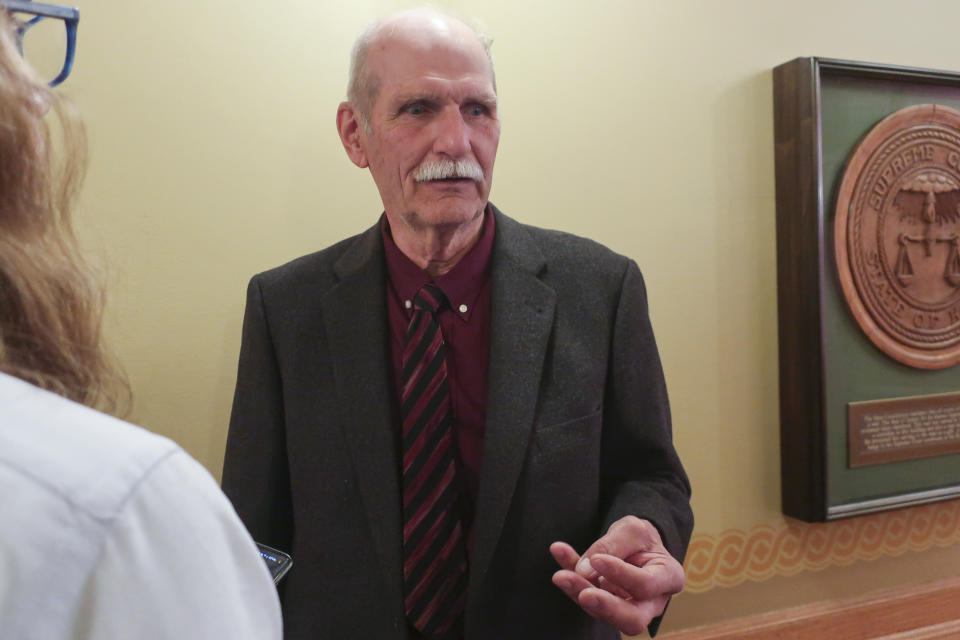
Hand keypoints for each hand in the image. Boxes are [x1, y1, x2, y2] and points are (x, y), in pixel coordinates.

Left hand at [550, 516, 683, 635]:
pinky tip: (559, 552)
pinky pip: (584, 594)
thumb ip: (612, 546)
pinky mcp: (604, 604)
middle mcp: (651, 601)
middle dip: (606, 608)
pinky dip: (570, 577)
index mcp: (668, 578)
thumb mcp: (632, 529)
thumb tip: (585, 570)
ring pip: (603, 611)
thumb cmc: (641, 537)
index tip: (597, 560)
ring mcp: (626, 607)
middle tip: (584, 595)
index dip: (621, 575)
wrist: (634, 542)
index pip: (646, 585)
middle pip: (632, 619)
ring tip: (560, 575)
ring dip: (579, 592)